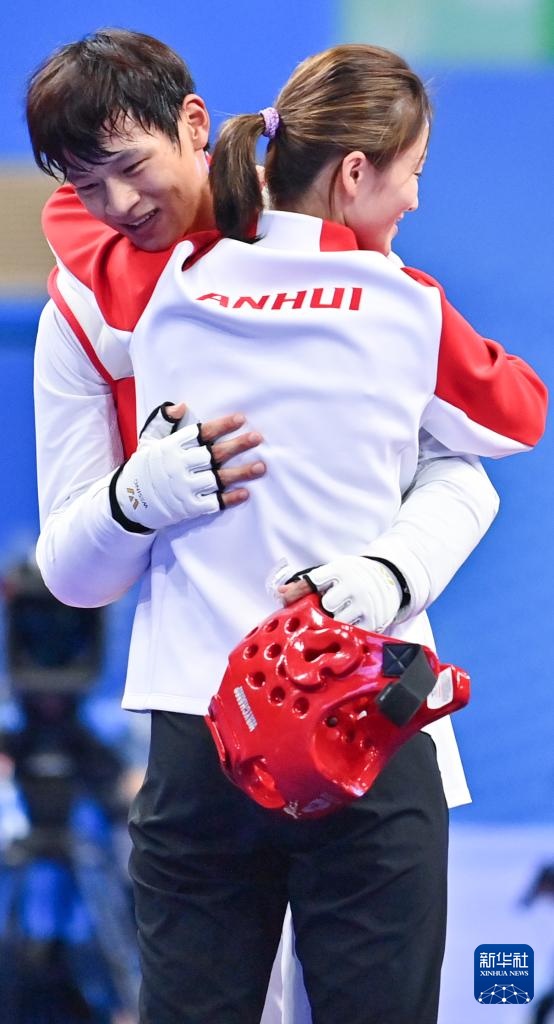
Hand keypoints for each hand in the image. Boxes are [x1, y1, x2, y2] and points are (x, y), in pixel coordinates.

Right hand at [112, 401, 265, 530]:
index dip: (221, 425)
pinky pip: (212, 502)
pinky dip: (229, 498)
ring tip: (261, 467)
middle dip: (237, 445)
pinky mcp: (188, 507)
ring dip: (241, 473)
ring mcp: (185, 487)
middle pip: (213, 454)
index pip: (200, 433)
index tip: (241, 419)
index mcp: (171, 447)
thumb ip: (163, 422)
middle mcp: (179, 466)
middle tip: (258, 438)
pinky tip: (245, 492)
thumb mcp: (148, 441)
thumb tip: (181, 405)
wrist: (129, 502)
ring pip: (217, 479)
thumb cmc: (144, 467)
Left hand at [279, 555, 401, 632]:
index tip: (309, 596)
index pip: (313, 582)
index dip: (306, 592)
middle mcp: (355, 585)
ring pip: (338, 620)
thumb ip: (305, 584)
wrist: (389, 578)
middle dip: (322, 608)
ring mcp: (365, 603)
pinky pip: (352, 631)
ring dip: (333, 622)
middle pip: (326, 604)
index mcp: (341, 569)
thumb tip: (280, 593)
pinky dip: (346, 631)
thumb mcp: (331, 572)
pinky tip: (346, 626)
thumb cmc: (352, 576)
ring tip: (337, 617)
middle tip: (326, 609)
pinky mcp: (374, 619)